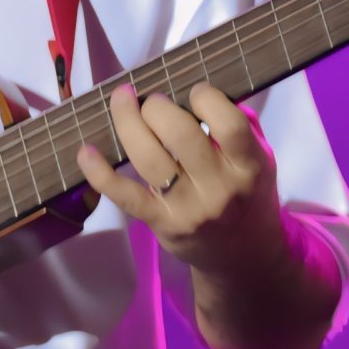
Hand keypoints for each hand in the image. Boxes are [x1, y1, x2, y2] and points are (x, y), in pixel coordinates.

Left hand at [74, 81, 291, 275]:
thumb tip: (207, 92)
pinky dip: (99, 172)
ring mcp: (188, 208)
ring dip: (128, 122)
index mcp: (249, 167)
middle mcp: (219, 188)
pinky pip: (124, 195)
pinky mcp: (160, 223)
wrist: (243, 256)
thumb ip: (242, 128)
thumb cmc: (247, 196)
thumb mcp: (261, 162)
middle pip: (180, 135)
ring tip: (123, 102)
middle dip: (157, 107)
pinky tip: (86, 150)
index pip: (229, 124)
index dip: (206, 97)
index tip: (194, 92)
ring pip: (149, 157)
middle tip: (152, 102)